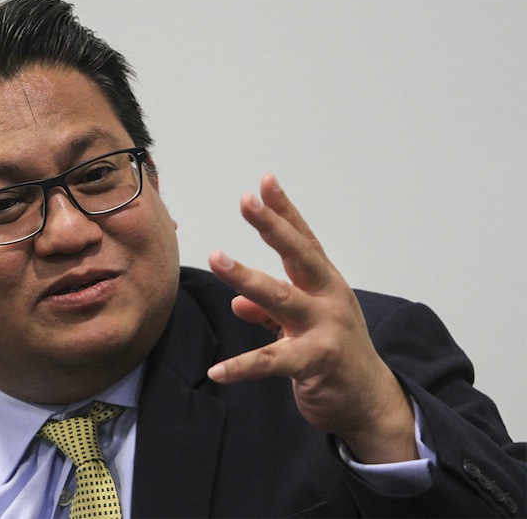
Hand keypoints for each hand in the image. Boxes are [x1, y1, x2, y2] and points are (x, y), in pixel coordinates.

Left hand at [207, 174, 417, 463]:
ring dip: (246, 277)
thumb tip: (237, 301)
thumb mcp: (306, 326)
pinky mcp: (315, 363)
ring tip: (216, 258)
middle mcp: (329, 300)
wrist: (370, 403)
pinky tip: (217, 370)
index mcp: (327, 286)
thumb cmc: (337, 356)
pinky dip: (242, 366)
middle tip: (246, 201)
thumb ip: (270, 312)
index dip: (285, 212)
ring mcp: (324, 330)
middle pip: (299, 256)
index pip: (304, 242)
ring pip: (281, 297)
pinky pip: (271, 361)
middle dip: (272, 226)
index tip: (265, 182)